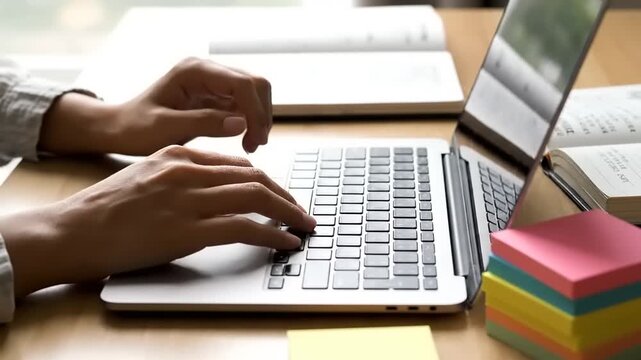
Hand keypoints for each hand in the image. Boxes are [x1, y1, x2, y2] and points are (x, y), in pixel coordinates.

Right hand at [0, 145, 315, 296]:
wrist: (71, 231)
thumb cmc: (106, 209)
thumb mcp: (148, 178)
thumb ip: (184, 177)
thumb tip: (219, 192)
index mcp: (178, 153)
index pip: (238, 164)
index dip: (268, 182)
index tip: (281, 196)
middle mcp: (186, 169)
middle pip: (254, 177)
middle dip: (285, 196)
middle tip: (302, 212)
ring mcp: (187, 198)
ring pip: (255, 197)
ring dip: (287, 212)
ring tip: (303, 226)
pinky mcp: (185, 229)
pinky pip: (244, 227)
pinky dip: (272, 234)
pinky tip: (285, 241)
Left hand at [39, 57, 271, 154]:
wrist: (120, 128)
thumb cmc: (134, 128)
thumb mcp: (165, 130)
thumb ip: (203, 124)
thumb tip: (241, 123)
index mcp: (194, 71)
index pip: (242, 83)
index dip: (255, 111)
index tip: (255, 139)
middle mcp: (207, 70)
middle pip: (255, 83)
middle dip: (262, 114)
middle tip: (255, 145)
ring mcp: (213, 82)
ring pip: (255, 93)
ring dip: (259, 119)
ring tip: (250, 145)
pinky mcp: (216, 96)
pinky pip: (245, 105)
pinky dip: (251, 122)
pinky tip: (244, 140)